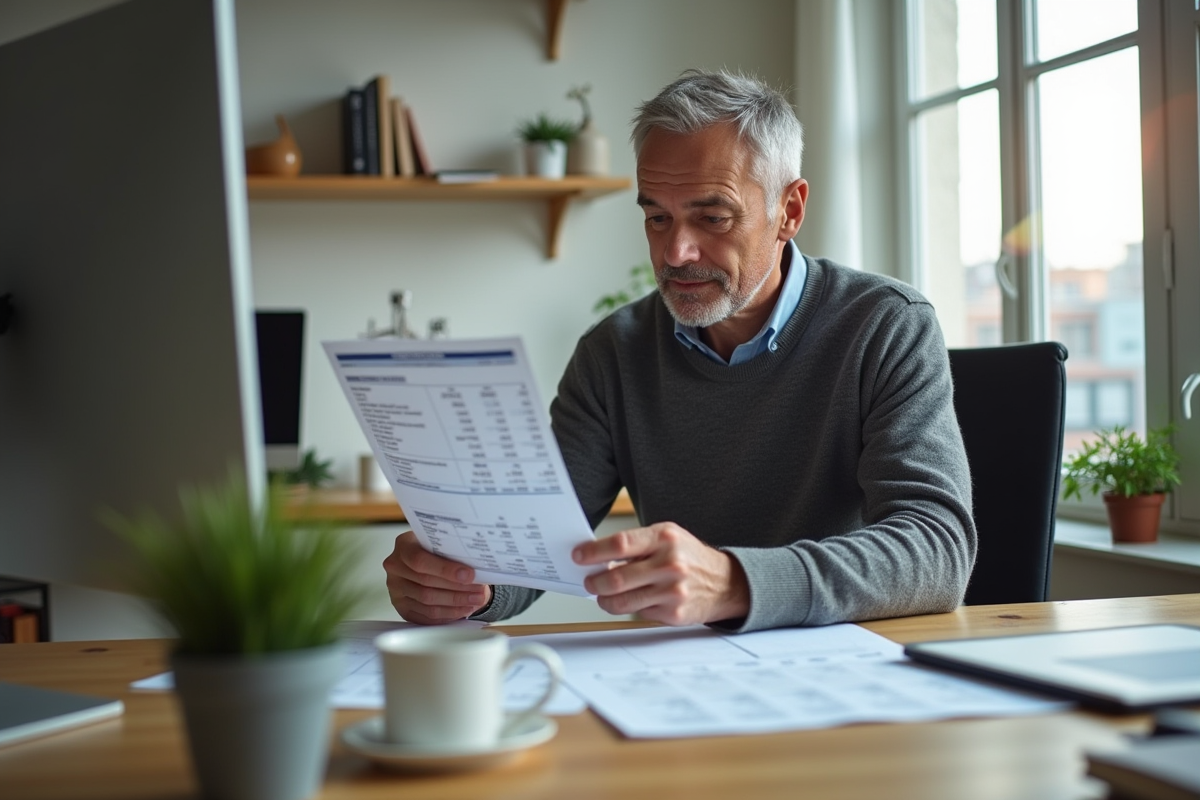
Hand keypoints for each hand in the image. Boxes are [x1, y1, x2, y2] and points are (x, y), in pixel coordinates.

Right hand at [383, 531, 491, 624]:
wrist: (427, 558)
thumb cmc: (437, 549)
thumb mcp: (442, 542)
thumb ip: (453, 550)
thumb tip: (481, 566)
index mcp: (404, 545)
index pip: (420, 560)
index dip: (446, 570)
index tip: (469, 575)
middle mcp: (395, 567)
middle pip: (426, 583)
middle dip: (457, 589)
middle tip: (479, 591)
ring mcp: (396, 589)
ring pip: (427, 601)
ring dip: (455, 603)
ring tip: (475, 600)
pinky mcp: (402, 606)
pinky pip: (425, 615)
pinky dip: (447, 614)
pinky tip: (463, 609)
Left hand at [571, 522, 749, 625]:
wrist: (725, 583)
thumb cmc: (689, 556)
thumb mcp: (667, 537)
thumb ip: (636, 544)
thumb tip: (598, 557)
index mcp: (665, 538)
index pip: (620, 544)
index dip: (594, 552)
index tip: (579, 556)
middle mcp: (670, 564)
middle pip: (616, 578)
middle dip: (595, 582)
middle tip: (589, 581)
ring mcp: (672, 591)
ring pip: (622, 602)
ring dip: (605, 600)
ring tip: (603, 595)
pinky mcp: (673, 613)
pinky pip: (637, 614)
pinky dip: (628, 608)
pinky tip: (631, 600)